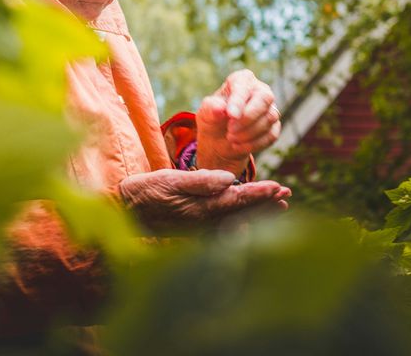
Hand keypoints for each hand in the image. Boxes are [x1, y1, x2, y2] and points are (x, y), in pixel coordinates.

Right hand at [119, 168, 290, 232]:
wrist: (124, 211)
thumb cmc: (145, 191)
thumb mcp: (169, 180)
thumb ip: (200, 181)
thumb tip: (230, 180)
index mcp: (201, 209)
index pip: (238, 200)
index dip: (260, 193)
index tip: (279, 187)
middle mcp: (204, 223)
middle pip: (243, 214)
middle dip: (266, 204)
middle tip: (287, 195)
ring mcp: (200, 229)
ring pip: (237, 221)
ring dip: (258, 212)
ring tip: (278, 205)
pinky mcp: (194, 230)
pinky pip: (226, 227)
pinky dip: (242, 220)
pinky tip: (248, 218)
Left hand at [196, 69, 281, 173]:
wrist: (219, 139)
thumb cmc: (213, 118)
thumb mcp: (205, 113)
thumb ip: (210, 108)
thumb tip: (220, 109)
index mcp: (242, 80)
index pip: (244, 86)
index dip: (238, 101)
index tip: (230, 115)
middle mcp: (260, 90)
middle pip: (264, 99)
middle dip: (248, 117)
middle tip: (230, 130)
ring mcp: (270, 108)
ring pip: (269, 118)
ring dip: (248, 133)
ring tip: (230, 138)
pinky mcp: (274, 127)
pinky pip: (271, 135)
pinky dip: (254, 144)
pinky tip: (237, 146)